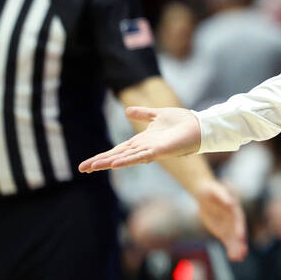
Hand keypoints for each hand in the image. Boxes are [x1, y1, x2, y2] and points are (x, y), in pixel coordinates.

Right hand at [78, 106, 200, 171]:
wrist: (198, 125)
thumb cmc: (181, 122)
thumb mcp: (157, 115)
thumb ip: (143, 114)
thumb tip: (127, 110)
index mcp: (141, 141)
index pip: (117, 150)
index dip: (102, 156)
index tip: (86, 164)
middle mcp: (143, 148)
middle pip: (117, 156)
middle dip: (100, 162)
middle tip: (82, 169)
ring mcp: (150, 151)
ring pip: (125, 158)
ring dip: (110, 162)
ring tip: (93, 166)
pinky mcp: (159, 151)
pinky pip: (141, 156)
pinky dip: (128, 160)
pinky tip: (115, 164)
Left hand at [194, 178, 247, 261]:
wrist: (205, 194)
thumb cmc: (211, 190)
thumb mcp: (214, 190)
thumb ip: (223, 196)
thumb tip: (230, 203)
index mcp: (234, 208)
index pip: (238, 219)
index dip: (239, 228)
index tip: (240, 236)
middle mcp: (234, 218)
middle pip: (238, 231)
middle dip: (240, 242)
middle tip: (242, 253)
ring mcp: (229, 225)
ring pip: (234, 239)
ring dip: (237, 248)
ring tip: (239, 258)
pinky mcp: (223, 231)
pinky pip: (227, 241)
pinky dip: (231, 249)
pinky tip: (233, 258)